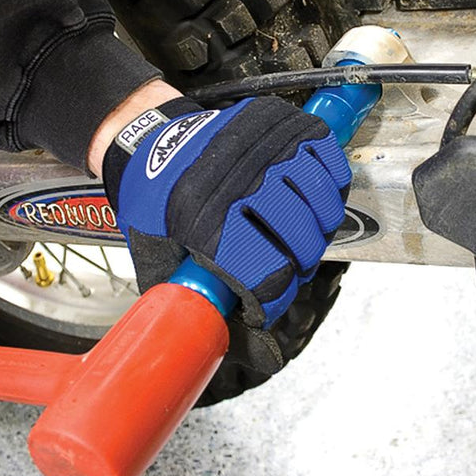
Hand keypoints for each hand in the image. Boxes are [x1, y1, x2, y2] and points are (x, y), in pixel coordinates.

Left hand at [102, 96, 350, 370]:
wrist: (145, 142)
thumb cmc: (151, 207)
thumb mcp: (156, 261)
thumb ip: (197, 305)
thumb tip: (251, 353)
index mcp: (203, 221)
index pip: (267, 273)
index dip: (273, 300)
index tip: (264, 305)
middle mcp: (237, 181)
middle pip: (302, 238)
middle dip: (300, 264)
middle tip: (287, 267)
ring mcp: (261, 147)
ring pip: (322, 199)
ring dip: (319, 225)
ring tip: (303, 234)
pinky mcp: (280, 123)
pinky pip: (328, 157)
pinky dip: (330, 182)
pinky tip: (312, 197)